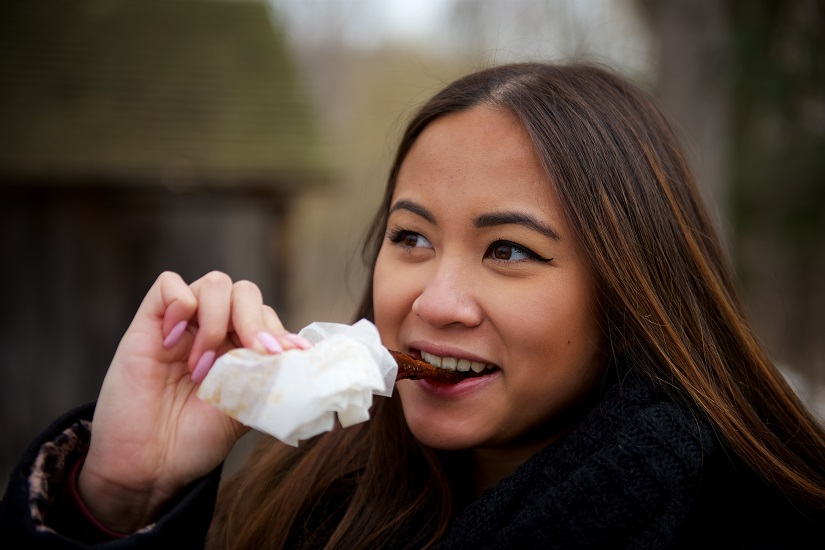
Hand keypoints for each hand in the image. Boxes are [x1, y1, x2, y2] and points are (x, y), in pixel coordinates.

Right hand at [77, 271, 302, 531]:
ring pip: (216, 283)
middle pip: (246, 293)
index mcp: (239, 348)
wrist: (149, 467)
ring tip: (202, 366)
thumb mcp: (245, 407)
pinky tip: (174, 341)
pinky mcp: (148, 323)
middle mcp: (213, 330)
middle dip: (255, 321)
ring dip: (217, 321)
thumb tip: (298, 355)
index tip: (288, 356)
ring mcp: (182, 324)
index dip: (280, 333)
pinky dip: (181, 304)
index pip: (267, 317)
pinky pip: (168, 284)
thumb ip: (267, 376)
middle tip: (253, 353)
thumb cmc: (196, 440)